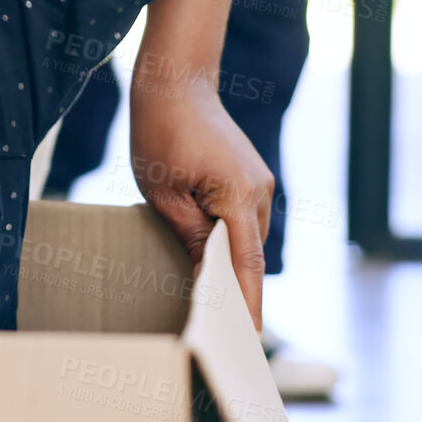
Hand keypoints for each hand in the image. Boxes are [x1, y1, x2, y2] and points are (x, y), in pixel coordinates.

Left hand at [131, 78, 274, 329]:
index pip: (247, 265)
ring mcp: (260, 183)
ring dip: (229, 261)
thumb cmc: (161, 134)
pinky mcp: (252, 178)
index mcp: (240, 196)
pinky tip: (210, 257)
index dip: (247, 305)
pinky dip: (229, 239)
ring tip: (211, 299)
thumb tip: (210, 277)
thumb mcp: (164, 194)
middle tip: (218, 331)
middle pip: (249, 255)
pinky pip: (243, 220)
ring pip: (247, 238)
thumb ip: (191, 238)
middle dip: (235, 289)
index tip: (249, 339)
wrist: (176, 82)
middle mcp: (260, 192)